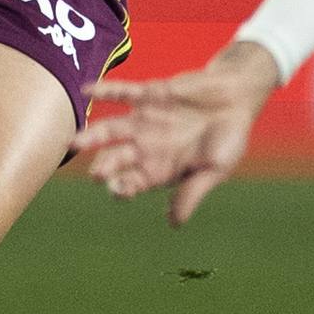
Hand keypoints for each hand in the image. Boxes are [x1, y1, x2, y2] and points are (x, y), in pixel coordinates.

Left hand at [73, 43, 279, 226]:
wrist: (238, 97)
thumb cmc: (229, 137)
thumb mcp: (215, 169)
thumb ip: (193, 192)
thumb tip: (174, 224)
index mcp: (160, 168)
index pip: (134, 182)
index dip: (123, 188)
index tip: (118, 190)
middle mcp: (146, 145)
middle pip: (117, 158)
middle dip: (105, 166)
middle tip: (95, 173)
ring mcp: (145, 119)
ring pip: (112, 129)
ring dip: (94, 135)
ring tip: (76, 142)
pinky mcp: (150, 94)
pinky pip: (124, 92)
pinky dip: (105, 90)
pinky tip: (86, 89)